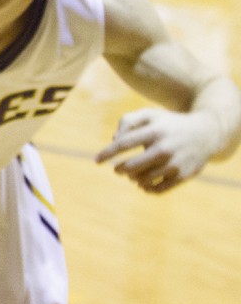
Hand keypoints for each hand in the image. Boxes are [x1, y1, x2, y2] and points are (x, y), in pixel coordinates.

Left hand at [95, 108, 218, 192]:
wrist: (206, 132)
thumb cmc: (169, 123)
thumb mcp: (150, 114)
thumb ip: (127, 121)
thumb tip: (113, 140)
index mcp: (154, 131)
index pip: (123, 144)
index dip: (107, 153)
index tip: (96, 161)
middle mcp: (164, 148)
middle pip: (131, 166)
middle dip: (120, 169)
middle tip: (118, 169)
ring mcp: (174, 163)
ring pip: (143, 179)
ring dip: (133, 179)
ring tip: (131, 174)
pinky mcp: (183, 176)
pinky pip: (158, 189)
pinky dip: (146, 188)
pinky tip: (143, 183)